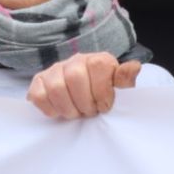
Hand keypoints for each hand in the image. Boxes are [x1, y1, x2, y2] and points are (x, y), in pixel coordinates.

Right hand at [27, 53, 142, 120]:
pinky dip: (50, 108)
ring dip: (69, 109)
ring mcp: (54, 70)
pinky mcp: (38, 82)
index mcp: (96, 60)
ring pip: (56, 88)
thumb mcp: (116, 84)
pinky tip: (60, 111)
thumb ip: (125, 78)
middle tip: (90, 112)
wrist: (80, 91)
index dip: (102, 92)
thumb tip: (135, 68)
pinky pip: (38, 95)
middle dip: (84, 103)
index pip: (98, 67)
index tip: (105, 106)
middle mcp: (74, 61)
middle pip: (75, 77)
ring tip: (76, 113)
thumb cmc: (101, 91)